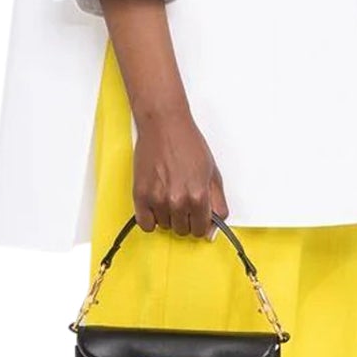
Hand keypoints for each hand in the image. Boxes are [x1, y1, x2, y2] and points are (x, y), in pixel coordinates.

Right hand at [133, 108, 228, 238]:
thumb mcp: (212, 173)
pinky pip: (145, 224)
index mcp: (198, 196)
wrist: (164, 125)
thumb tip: (215, 225)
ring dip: (168, 217)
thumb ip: (217, 203)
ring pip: (164, 227)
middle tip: (182, 202)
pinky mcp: (140, 195)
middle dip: (185, 220)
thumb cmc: (187, 144)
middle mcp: (178, 201)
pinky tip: (156, 206)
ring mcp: (157, 199)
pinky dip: (150, 219)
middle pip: (183, 230)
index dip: (200, 223)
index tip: (197, 217)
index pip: (201, 230)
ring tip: (169, 195)